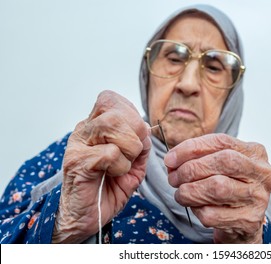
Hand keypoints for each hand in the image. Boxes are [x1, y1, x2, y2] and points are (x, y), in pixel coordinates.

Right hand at [52, 90, 150, 242]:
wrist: (88, 218)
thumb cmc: (108, 189)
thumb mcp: (133, 164)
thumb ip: (141, 144)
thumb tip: (147, 129)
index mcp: (94, 127)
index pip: (110, 99)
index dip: (130, 114)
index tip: (135, 137)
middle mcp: (83, 131)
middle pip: (115, 110)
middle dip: (135, 132)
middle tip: (133, 154)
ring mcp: (78, 145)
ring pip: (111, 124)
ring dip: (129, 148)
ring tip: (122, 165)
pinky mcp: (77, 163)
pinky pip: (110, 153)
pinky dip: (120, 166)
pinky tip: (112, 175)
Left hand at [165, 133, 270, 243]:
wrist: (244, 221)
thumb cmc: (229, 185)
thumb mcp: (220, 165)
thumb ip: (199, 156)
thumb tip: (171, 160)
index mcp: (255, 152)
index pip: (222, 141)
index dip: (192, 147)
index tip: (170, 158)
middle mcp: (262, 173)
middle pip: (224, 161)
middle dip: (191, 168)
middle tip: (173, 177)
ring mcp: (258, 198)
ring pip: (218, 188)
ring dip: (190, 191)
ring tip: (181, 193)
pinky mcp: (249, 221)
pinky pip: (213, 214)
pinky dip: (197, 210)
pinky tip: (196, 207)